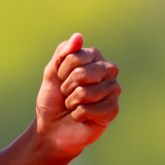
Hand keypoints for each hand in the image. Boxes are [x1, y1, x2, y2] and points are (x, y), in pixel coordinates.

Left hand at [35, 33, 120, 158]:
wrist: (52, 128)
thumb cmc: (53, 98)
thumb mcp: (51, 73)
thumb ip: (63, 53)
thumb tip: (78, 36)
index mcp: (94, 57)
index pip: (76, 56)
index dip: (61, 71)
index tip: (60, 79)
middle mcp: (108, 71)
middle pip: (82, 74)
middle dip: (66, 87)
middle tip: (66, 93)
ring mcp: (113, 90)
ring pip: (85, 93)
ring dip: (72, 102)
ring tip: (74, 105)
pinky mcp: (113, 110)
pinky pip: (90, 109)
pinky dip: (78, 114)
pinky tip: (81, 116)